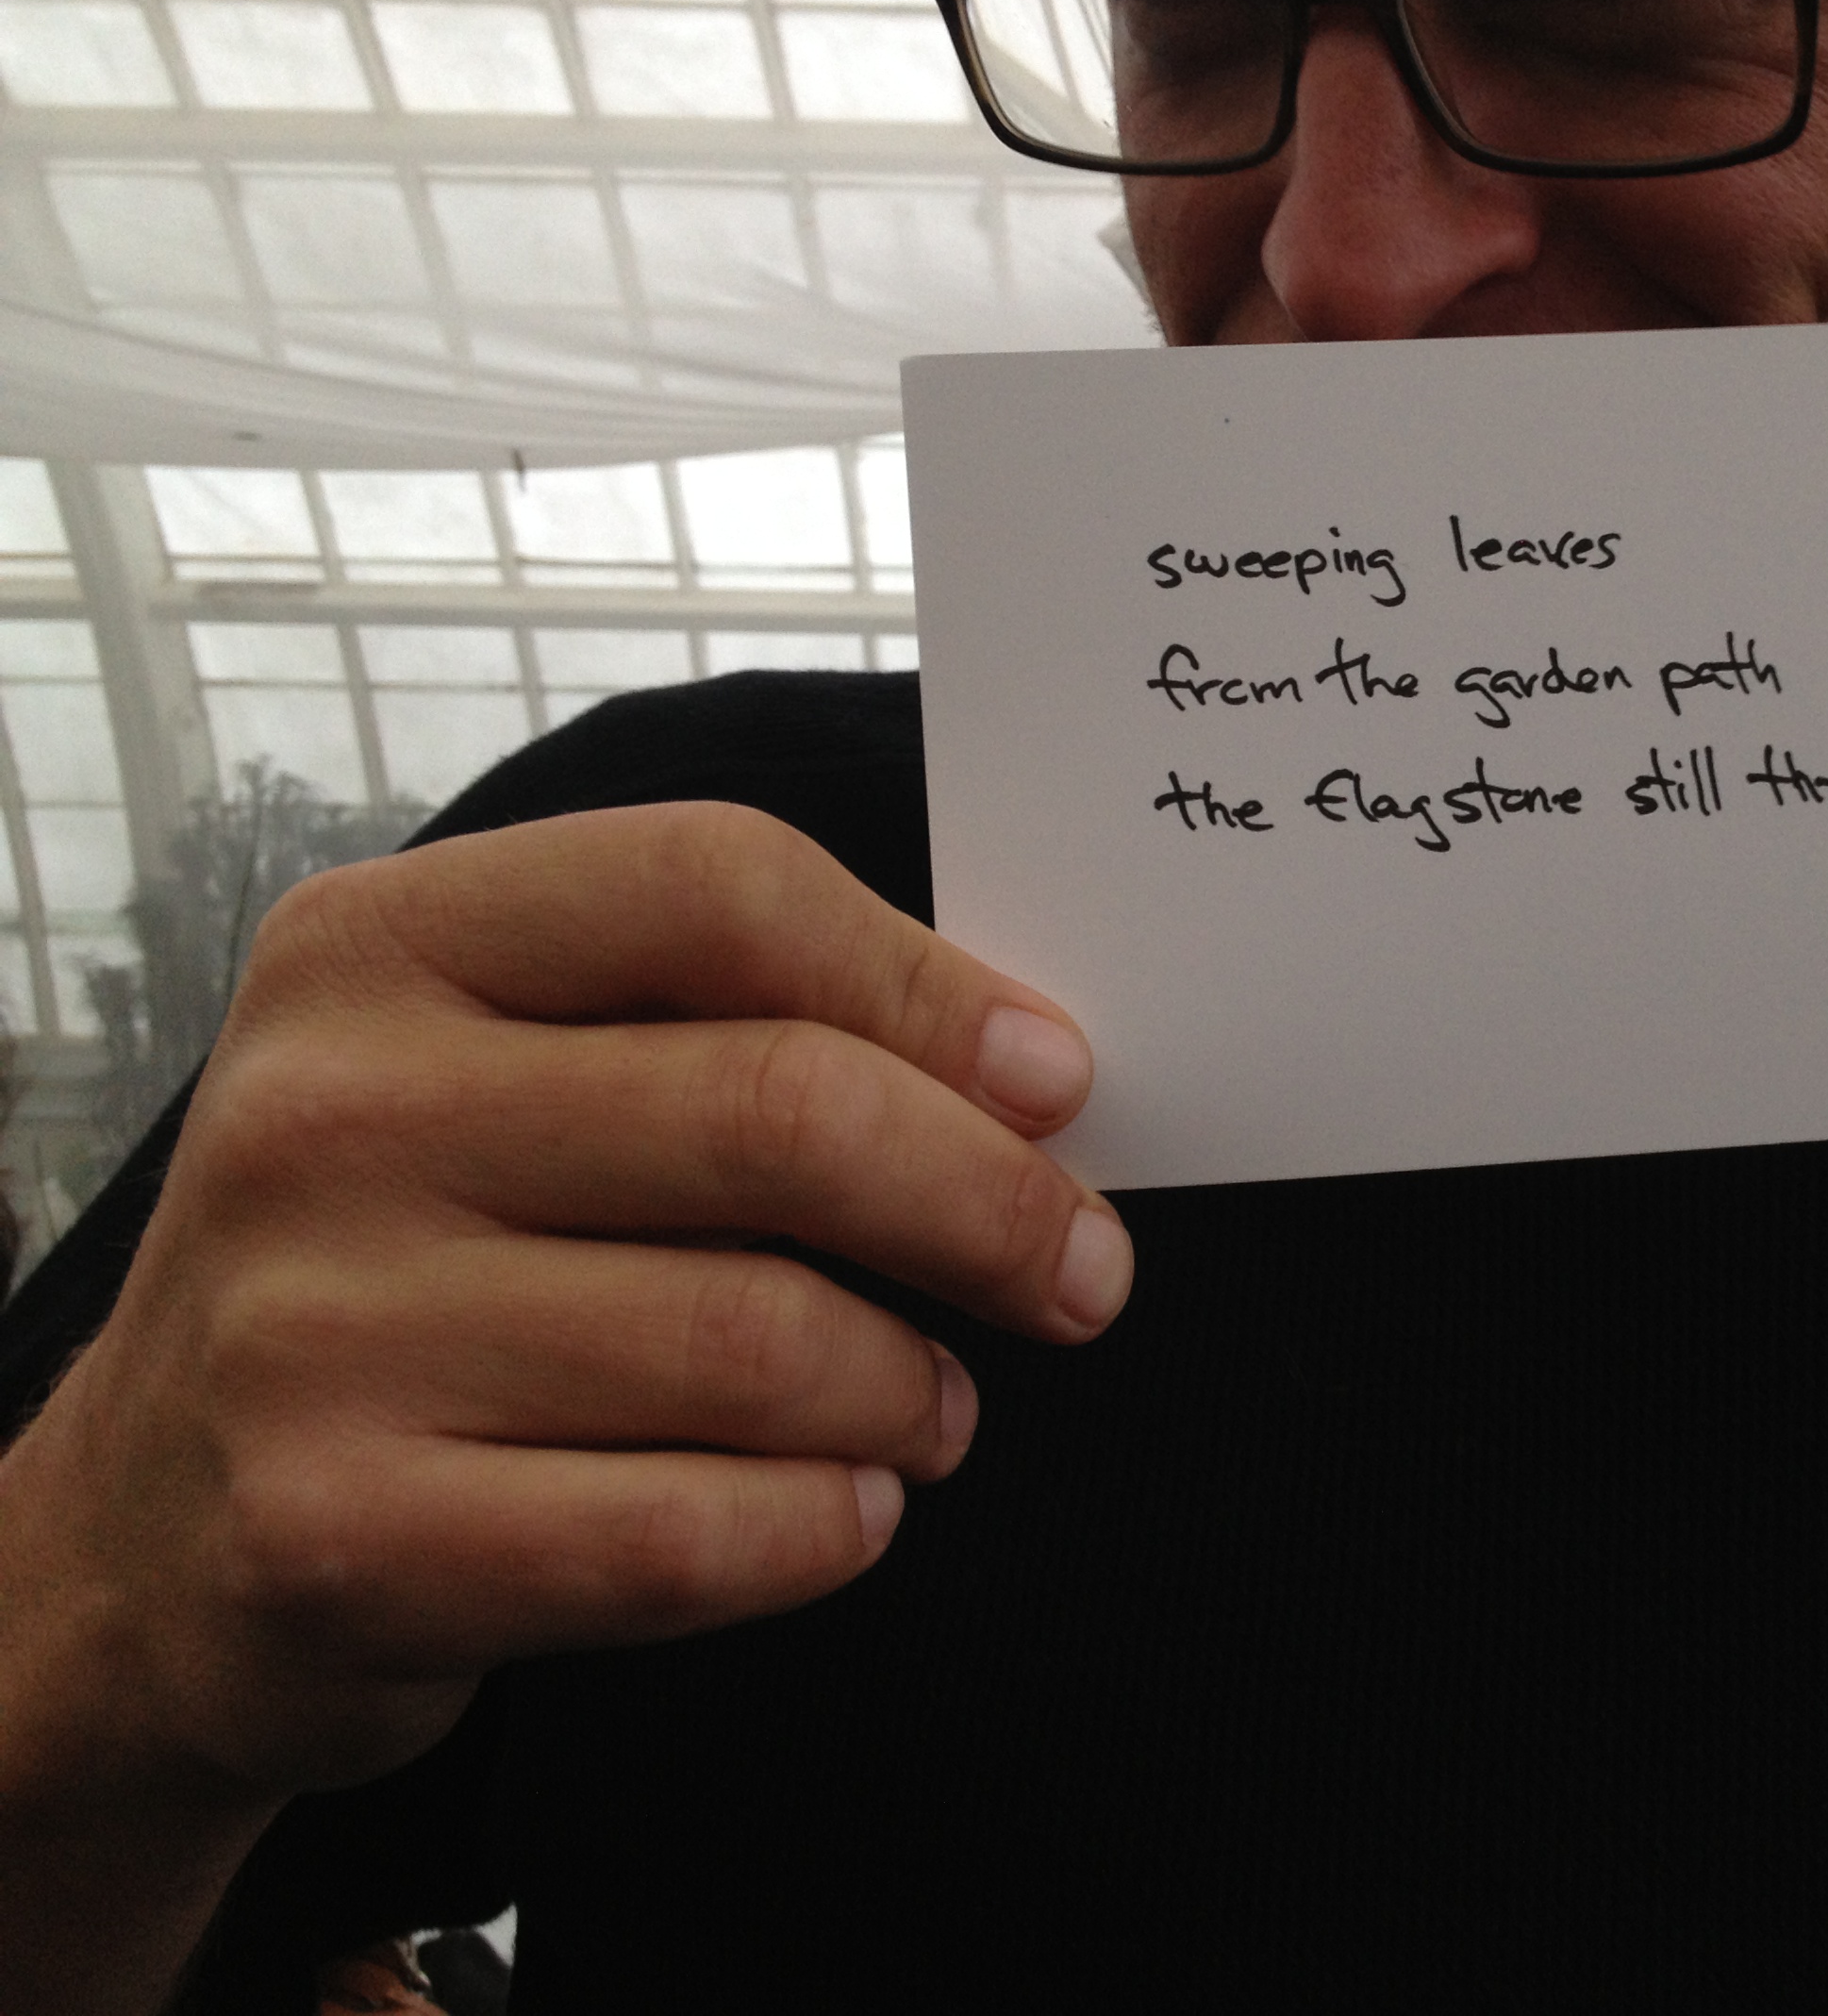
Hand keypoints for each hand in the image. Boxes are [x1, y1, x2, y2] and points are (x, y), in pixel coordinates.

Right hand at [0, 802, 1128, 2012]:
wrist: (149, 1535)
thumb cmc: (400, 1272)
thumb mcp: (497, 1081)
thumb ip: (714, 1033)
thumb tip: (1024, 1073)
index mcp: (382, 946)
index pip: (718, 885)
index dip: (932, 983)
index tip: (1057, 1079)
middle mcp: (327, 1117)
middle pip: (779, 1110)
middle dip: (991, 1202)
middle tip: (1082, 1271)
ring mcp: (312, 1332)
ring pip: (761, 1340)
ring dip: (910, 1390)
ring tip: (929, 1406)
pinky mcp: (335, 1539)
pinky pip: (689, 1530)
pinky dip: (825, 1527)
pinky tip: (844, 1509)